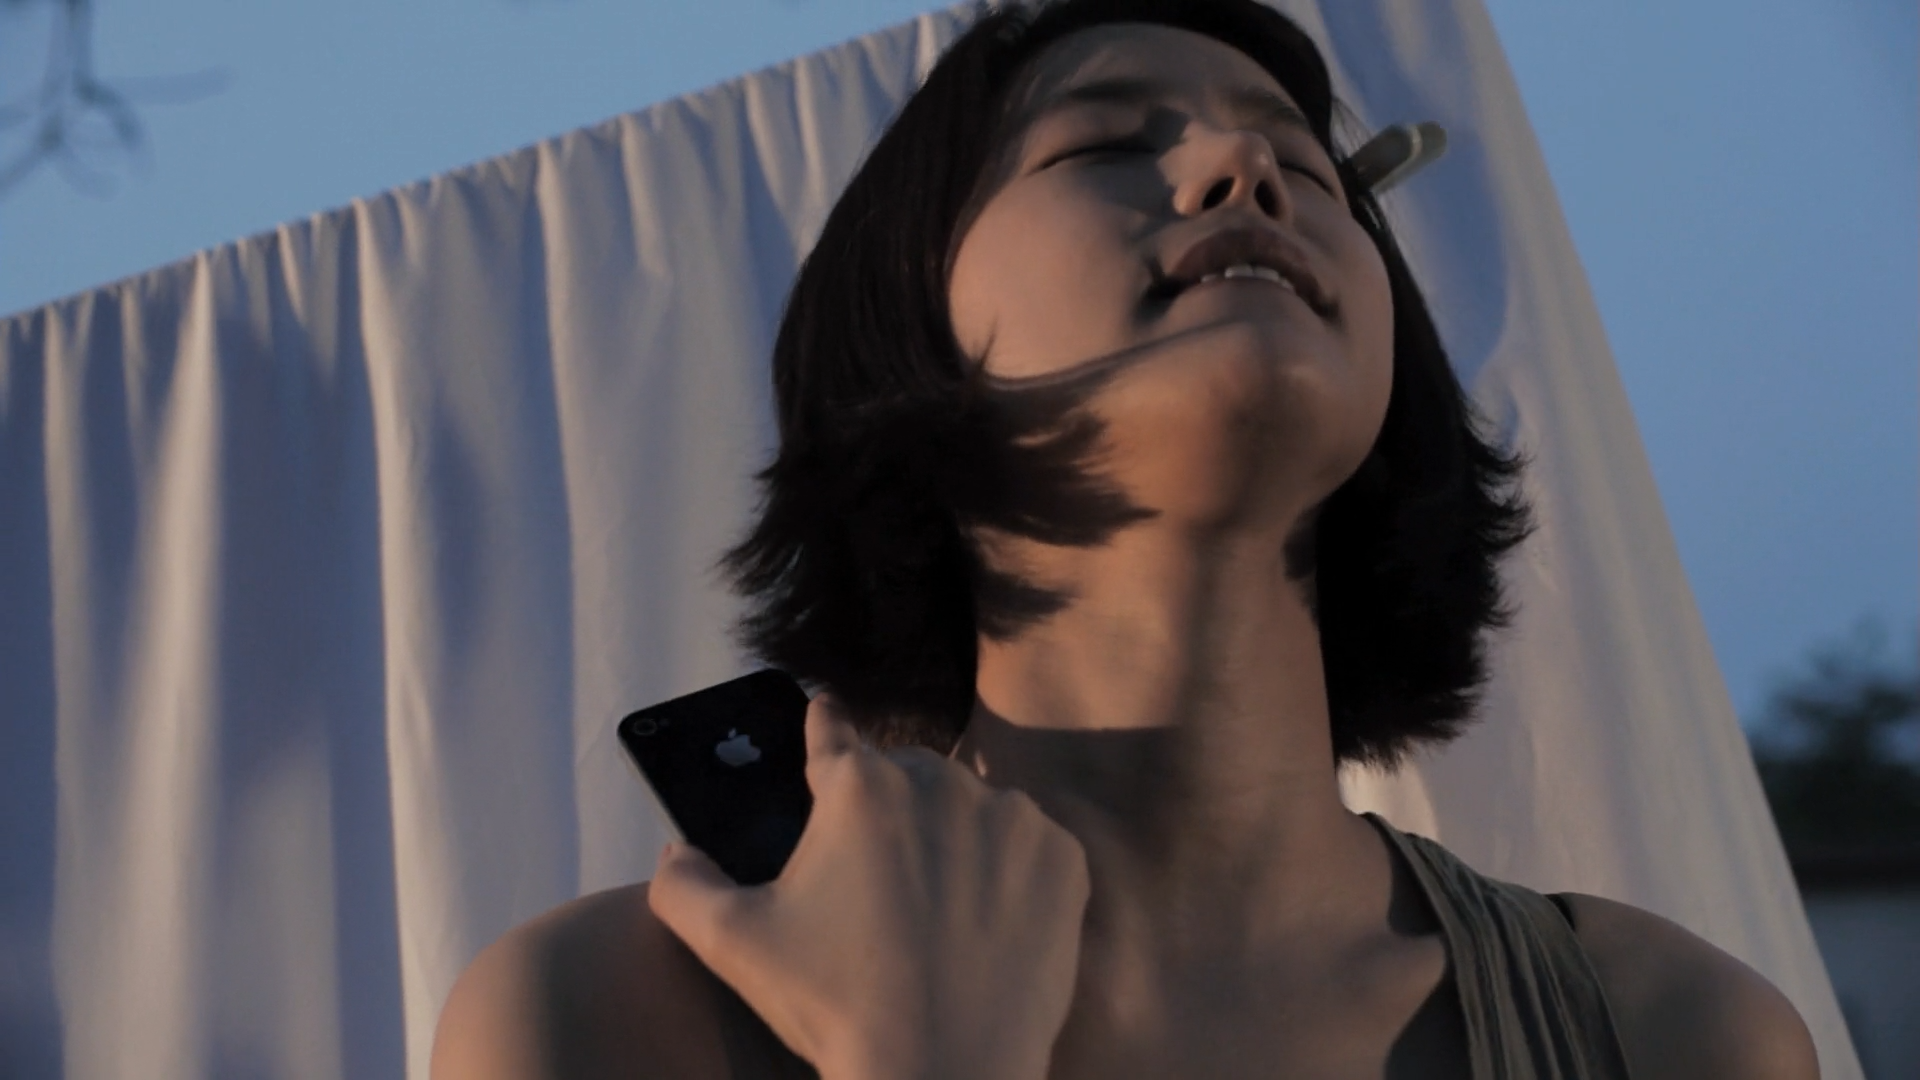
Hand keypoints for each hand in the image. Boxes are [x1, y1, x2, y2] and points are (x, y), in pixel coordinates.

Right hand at [648, 693, 1089, 1079]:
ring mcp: (1012, 818)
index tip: (826, 717)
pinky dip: (1012, 875)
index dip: (822, 727)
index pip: (832, 729)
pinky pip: (1031, 847)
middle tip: (877, 885)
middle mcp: (941, 781)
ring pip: (972, 810)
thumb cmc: (833, 1004)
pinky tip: (986, 923)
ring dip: (955, 842)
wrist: (943, 1074)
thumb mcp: (733, 944)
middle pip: (906, 777)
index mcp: (858, 786)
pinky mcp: (1064, 859)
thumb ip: (684, 886)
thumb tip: (675, 853)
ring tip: (935, 913)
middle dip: (890, 814)